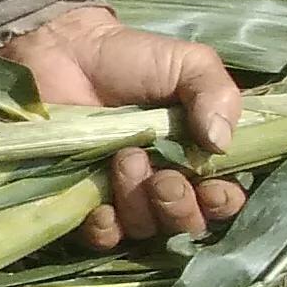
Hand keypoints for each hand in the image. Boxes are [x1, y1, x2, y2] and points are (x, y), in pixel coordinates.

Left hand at [0, 0, 245, 247]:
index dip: (222, 202)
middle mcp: (162, 184)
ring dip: (141, 203)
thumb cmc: (132, 58)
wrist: (64, 50)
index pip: (222, 200)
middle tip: (164, 176)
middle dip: (180, 206)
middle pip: (186, 224)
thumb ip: (218, 95)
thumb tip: (222, 143)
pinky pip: (100, 237)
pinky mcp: (79, 201)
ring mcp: (120, 195)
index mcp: (196, 158)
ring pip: (144, 227)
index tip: (213, 187)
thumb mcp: (190, 65)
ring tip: (126, 158)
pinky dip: (106, 228)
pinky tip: (102, 206)